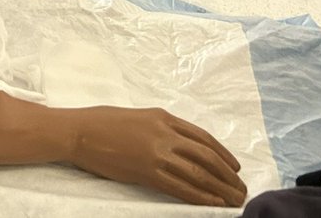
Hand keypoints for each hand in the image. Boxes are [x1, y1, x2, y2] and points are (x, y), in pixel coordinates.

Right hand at [66, 106, 245, 206]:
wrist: (79, 132)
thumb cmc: (102, 122)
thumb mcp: (138, 116)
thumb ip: (160, 127)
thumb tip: (180, 143)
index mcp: (163, 117)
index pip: (203, 137)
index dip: (224, 154)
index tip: (235, 167)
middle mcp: (165, 133)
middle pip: (207, 156)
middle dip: (228, 175)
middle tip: (241, 188)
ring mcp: (157, 152)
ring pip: (199, 173)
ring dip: (221, 189)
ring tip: (235, 200)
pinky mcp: (147, 171)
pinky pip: (181, 186)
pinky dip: (200, 197)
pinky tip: (213, 204)